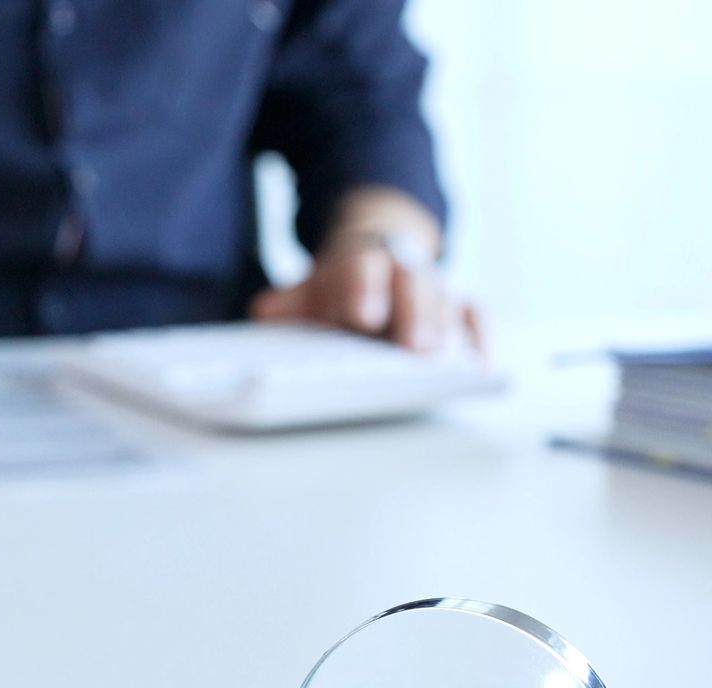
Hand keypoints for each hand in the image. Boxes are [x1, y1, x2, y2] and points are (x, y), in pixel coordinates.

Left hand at [249, 240, 480, 353]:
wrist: (371, 261)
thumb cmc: (337, 293)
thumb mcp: (306, 294)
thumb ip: (286, 305)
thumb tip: (266, 313)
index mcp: (360, 265)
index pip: (362, 270)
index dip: (363, 289)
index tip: (363, 315)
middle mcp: (402, 272)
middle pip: (412, 285)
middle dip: (414, 314)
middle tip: (414, 345)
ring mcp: (432, 291)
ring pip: (446, 300)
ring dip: (447, 330)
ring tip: (446, 361)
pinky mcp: (457, 311)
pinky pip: (475, 318)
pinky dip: (480, 339)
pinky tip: (480, 366)